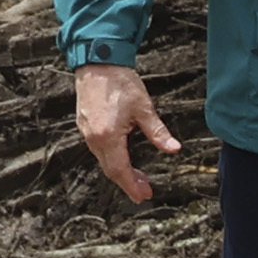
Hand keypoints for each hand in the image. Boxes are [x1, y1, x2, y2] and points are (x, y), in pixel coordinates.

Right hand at [74, 65, 179, 206]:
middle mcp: (93, 138)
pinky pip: (97, 149)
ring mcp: (86, 132)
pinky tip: (122, 156)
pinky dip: (111, 158)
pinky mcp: (84, 124)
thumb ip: (158, 132)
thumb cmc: (118, 81)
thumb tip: (173, 148)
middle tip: (144, 190)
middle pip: (110, 169)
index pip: (120, 170)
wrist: (97, 61)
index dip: (132, 186)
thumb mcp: (144, 108)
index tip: (143, 196)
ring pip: (103, 160)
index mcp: (108, 136)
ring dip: (120, 170)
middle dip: (128, 182)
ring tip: (136, 175)